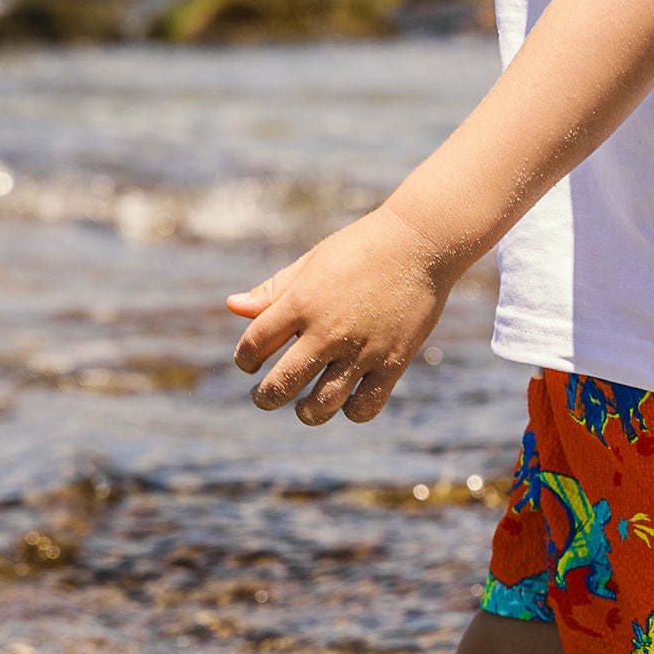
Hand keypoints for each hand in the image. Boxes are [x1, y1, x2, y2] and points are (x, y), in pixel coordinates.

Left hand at [226, 203, 452, 424]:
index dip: (244, 360)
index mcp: (302, 302)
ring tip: (304, 407)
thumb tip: (232, 307)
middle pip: (280, 385)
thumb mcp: (312, 263)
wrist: (421, 241)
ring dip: (306, 412)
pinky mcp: (393, 362)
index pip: (253, 345)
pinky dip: (351, 412)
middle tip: (266, 396)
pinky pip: (365, 407)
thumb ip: (273, 289)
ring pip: (321, 406)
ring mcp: (361, 350)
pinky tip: (346, 400)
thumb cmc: (360, 247)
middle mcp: (327, 330)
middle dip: (264, 398)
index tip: (250, 362)